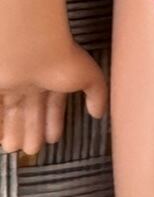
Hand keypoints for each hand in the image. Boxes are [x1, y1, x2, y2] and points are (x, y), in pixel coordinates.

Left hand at [0, 39, 107, 154]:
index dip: (53, 120)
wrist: (30, 47)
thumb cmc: (61, 59)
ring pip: (12, 110)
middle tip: (31, 150)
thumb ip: (97, 94)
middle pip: (31, 109)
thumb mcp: (89, 77)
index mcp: (55, 76)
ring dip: (14, 129)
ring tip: (12, 149)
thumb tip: (98, 112)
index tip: (52, 139)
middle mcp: (33, 78)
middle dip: (32, 129)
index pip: (53, 102)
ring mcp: (12, 82)